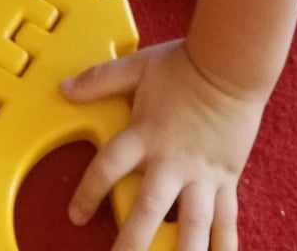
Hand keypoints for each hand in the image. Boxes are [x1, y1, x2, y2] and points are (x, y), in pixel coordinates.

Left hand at [61, 40, 264, 250]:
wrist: (231, 65)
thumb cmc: (184, 65)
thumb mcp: (137, 66)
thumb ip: (101, 79)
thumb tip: (65, 87)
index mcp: (145, 134)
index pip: (109, 167)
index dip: (89, 193)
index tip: (76, 216)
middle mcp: (171, 161)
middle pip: (148, 209)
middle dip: (132, 243)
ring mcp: (201, 174)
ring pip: (192, 224)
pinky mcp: (225, 179)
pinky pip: (226, 220)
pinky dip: (225, 246)